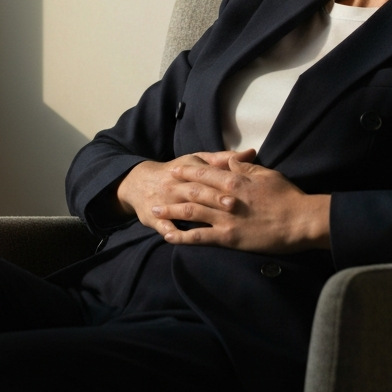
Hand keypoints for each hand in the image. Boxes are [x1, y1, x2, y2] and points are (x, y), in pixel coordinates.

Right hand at [116, 150, 256, 233]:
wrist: (140, 181)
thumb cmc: (176, 171)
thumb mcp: (196, 160)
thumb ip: (223, 160)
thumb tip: (251, 153)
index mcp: (188, 170)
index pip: (205, 175)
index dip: (221, 181)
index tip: (238, 189)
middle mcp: (176, 186)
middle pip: (195, 192)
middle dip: (212, 198)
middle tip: (232, 205)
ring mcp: (165, 202)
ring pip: (180, 209)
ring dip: (194, 216)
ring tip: (209, 224)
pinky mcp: (154, 218)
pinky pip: (162, 225)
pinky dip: (169, 232)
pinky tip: (176, 238)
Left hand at [149, 154, 330, 253]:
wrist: (301, 221)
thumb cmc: (288, 196)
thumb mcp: (267, 174)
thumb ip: (246, 167)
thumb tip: (231, 160)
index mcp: (236, 180)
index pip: (206, 173)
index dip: (188, 171)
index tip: (175, 169)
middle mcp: (226, 198)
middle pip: (194, 191)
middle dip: (174, 189)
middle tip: (159, 187)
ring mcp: (225, 219)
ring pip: (191, 212)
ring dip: (171, 211)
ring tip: (155, 211)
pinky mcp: (229, 238)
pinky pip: (200, 237)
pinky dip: (183, 236)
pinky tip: (169, 237)